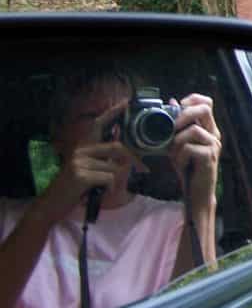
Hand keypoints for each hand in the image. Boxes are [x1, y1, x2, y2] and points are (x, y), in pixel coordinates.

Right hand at [39, 99, 131, 221]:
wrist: (51, 204)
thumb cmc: (73, 188)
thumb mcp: (87, 170)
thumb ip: (102, 160)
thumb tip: (126, 157)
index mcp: (82, 147)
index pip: (97, 125)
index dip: (112, 113)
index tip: (125, 102)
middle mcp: (80, 150)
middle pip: (116, 147)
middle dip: (133, 160)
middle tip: (143, 170)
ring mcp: (79, 162)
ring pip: (114, 167)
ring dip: (116, 180)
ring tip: (104, 188)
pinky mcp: (81, 175)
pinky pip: (109, 178)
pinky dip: (111, 188)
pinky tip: (102, 192)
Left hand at [168, 94, 220, 212]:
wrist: (197, 192)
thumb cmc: (188, 167)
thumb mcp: (178, 144)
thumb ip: (176, 125)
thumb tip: (171, 101)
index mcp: (208, 128)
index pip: (207, 102)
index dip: (192, 99)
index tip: (178, 108)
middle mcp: (213, 134)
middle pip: (205, 108)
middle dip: (185, 114)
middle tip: (172, 126)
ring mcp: (214, 145)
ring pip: (194, 130)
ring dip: (177, 141)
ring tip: (174, 154)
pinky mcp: (209, 157)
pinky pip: (190, 148)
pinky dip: (180, 155)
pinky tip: (180, 163)